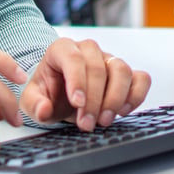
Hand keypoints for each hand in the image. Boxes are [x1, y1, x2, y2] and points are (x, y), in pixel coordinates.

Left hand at [20, 38, 150, 131]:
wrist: (61, 95)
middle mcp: (88, 50)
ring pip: (122, 70)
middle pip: (98, 67)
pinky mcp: (126, 73)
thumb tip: (44, 110)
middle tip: (87, 124)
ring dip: (116, 98)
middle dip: (94, 99)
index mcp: (62, 49)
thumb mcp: (32, 100)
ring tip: (104, 120)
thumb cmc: (48, 93)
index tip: (77, 103)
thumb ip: (34, 104)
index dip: (77, 80)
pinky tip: (123, 112)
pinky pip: (141, 78)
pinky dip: (136, 95)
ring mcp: (109, 59)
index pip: (73, 58)